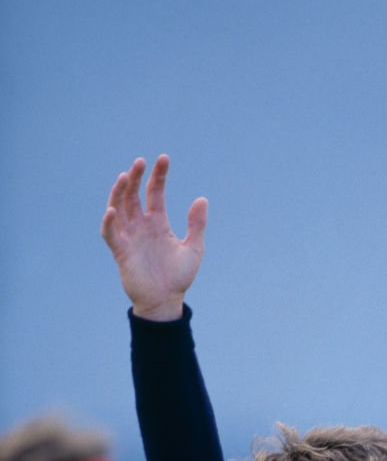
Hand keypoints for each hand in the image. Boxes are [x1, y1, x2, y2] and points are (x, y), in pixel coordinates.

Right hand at [101, 155, 207, 319]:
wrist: (165, 301)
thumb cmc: (178, 277)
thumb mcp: (194, 249)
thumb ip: (196, 225)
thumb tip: (202, 199)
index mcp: (158, 223)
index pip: (155, 193)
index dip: (158, 176)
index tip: (163, 158)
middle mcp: (141, 226)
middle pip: (134, 195)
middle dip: (136, 177)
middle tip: (140, 161)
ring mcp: (129, 237)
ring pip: (120, 208)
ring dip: (120, 192)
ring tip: (125, 176)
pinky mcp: (120, 252)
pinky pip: (110, 234)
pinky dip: (110, 222)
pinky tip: (114, 210)